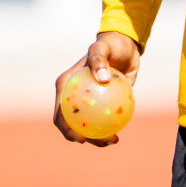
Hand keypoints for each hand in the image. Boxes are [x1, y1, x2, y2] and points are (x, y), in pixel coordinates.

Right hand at [52, 31, 140, 146]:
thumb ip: (98, 59)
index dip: (66, 129)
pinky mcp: (102, 104)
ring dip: (98, 138)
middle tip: (101, 142)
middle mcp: (74, 96)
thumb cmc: (110, 45)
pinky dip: (109, 128)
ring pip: (88, 125)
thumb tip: (101, 79)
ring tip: (114, 140)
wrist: (125, 46)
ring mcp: (87, 102)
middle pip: (72, 124)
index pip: (60, 113)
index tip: (81, 138)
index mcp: (66, 86)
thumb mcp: (102, 47)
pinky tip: (119, 134)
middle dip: (81, 138)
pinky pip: (103, 120)